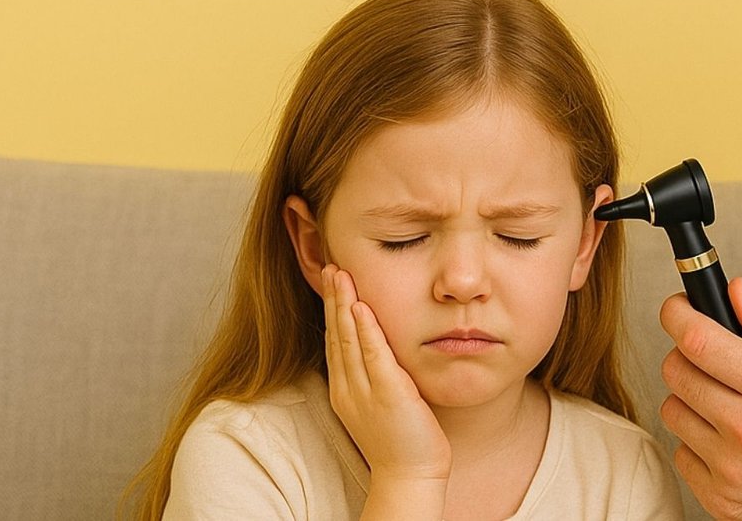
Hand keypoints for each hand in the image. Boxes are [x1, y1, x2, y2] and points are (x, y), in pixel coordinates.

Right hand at [321, 264, 451, 483]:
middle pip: (336, 334)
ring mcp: (364, 392)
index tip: (333, 281)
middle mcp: (348, 388)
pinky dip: (365, 329)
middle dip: (333, 298)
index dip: (332, 310)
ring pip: (348, 339)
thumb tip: (381, 349)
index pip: (334, 341)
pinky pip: (373, 355)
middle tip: (331, 265)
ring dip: (343, 304)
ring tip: (341, 273)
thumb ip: (378, 375)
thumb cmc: (403, 439)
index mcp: (345, 390)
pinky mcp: (388, 394)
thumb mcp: (382, 402)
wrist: (410, 475)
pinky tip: (361, 306)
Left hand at [659, 277, 741, 520]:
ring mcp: (730, 469)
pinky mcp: (719, 499)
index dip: (678, 314)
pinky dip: (696, 440)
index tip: (678, 308)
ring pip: (672, 411)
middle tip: (710, 353)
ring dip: (690, 396)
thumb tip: (739, 293)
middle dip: (686, 351)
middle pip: (676, 372)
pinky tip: (727, 436)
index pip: (700, 340)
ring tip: (724, 398)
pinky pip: (680, 453)